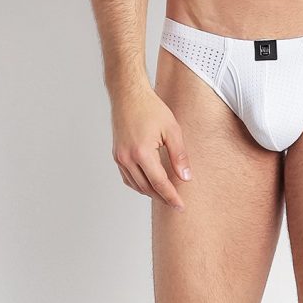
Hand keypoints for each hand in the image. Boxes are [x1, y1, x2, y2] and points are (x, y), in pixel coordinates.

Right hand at [110, 84, 192, 211]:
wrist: (129, 95)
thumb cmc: (150, 108)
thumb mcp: (171, 129)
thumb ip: (179, 155)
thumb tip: (186, 178)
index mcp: (142, 152)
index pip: (159, 183)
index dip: (171, 197)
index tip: (180, 206)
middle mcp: (127, 158)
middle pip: (146, 188)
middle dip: (162, 197)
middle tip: (175, 203)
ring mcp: (119, 157)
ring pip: (136, 185)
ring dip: (150, 192)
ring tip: (165, 194)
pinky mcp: (116, 155)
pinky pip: (127, 177)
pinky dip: (139, 184)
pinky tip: (149, 182)